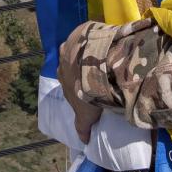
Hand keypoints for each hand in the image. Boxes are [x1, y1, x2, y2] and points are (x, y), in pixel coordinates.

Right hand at [58, 22, 102, 143]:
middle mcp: (63, 56)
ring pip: (81, 45)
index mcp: (62, 74)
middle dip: (83, 64)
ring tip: (107, 56)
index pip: (69, 77)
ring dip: (90, 50)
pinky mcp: (83, 30)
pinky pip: (91, 33)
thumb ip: (83, 125)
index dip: (79, 81)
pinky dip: (99, 38)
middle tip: (99, 70)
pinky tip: (110, 42)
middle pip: (73, 60)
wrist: (94, 67)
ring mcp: (72, 41)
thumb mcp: (85, 113)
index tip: (90, 84)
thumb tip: (84, 141)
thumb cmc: (87, 91)